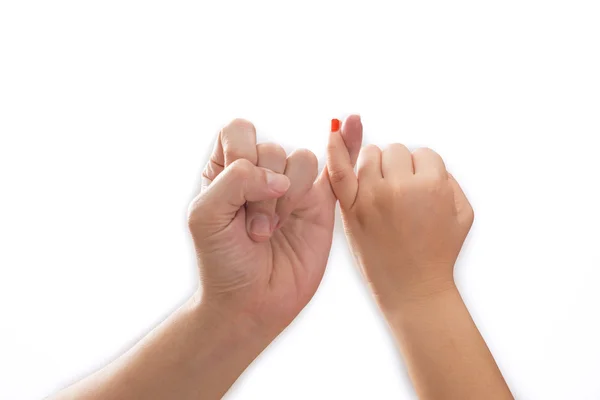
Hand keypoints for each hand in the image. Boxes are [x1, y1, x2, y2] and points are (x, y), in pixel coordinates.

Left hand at [189, 117, 362, 333]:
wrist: (251, 303)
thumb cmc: (222, 262)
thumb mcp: (205, 216)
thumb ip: (233, 180)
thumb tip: (280, 177)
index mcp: (226, 170)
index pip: (239, 132)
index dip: (243, 153)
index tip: (237, 191)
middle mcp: (260, 174)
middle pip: (273, 149)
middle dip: (263, 192)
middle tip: (256, 229)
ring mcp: (292, 189)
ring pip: (303, 160)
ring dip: (288, 198)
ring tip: (275, 229)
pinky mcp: (320, 204)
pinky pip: (338, 168)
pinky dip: (348, 145)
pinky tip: (354, 124)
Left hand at [326, 130, 512, 399]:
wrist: (413, 289)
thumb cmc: (440, 252)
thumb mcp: (464, 213)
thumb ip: (449, 178)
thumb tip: (425, 160)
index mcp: (432, 185)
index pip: (425, 154)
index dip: (426, 172)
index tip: (424, 196)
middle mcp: (401, 187)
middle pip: (396, 150)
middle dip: (401, 167)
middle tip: (403, 197)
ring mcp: (373, 196)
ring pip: (371, 155)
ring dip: (378, 167)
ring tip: (385, 194)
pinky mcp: (352, 209)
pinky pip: (340, 171)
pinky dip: (336, 150)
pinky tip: (333, 132)